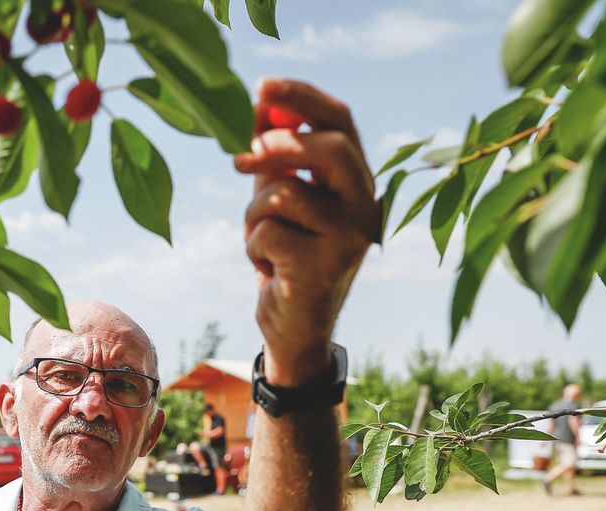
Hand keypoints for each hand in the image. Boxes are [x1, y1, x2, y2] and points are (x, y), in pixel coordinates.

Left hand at [234, 79, 379, 385]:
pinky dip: (253, 247)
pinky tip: (268, 269)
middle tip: (239, 158)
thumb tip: (263, 103)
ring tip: (261, 241)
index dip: (302, 98)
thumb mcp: (281, 201)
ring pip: (283, 194)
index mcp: (359, 183)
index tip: (262, 87)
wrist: (294, 328)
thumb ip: (277, 156)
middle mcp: (366, 208)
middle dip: (278, 144)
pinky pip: (266, 232)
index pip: (342, 122)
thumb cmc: (286, 256)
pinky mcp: (323, 268)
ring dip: (252, 214)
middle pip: (329, 148)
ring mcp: (350, 239)